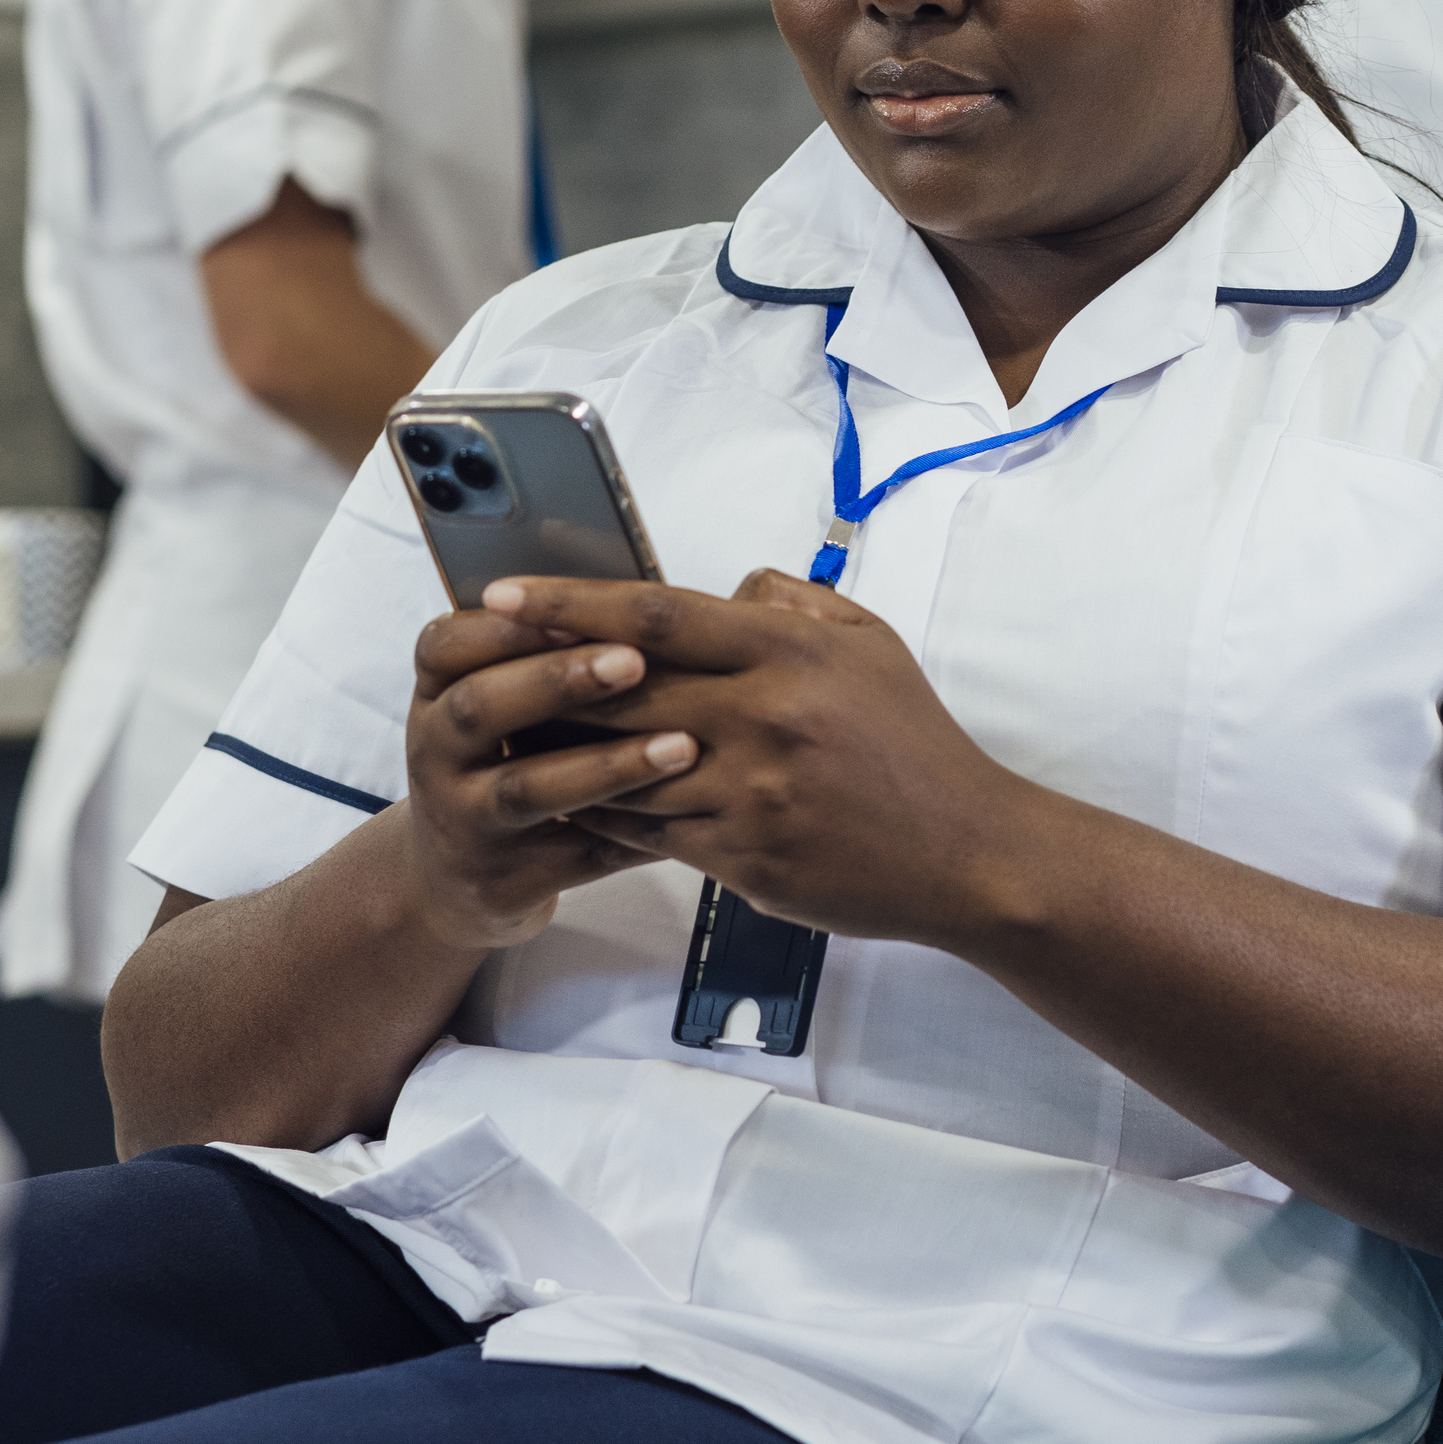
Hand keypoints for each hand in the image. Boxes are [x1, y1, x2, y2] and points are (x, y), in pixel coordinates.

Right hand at [396, 604, 698, 946]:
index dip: (507, 626)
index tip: (576, 612)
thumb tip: (662, 596)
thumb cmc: (504, 761)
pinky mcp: (502, 881)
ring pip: (526, 789)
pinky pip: (573, 857)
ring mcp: (465, 822)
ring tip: (682, 745)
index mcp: (439, 695)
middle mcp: (437, 754)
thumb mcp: (501, 705)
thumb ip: (553, 652)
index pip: (447, 646)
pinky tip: (689, 817)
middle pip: (481, 708)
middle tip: (633, 661)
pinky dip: (631, 837)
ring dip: (606, 766)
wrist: (456, 878)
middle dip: (555, 679)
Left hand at [477, 569, 1045, 946]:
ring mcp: (749, 790)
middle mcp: (762, 715)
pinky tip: (573, 799)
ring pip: (621, 764)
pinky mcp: (742, 855)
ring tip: (506, 732)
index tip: (507, 593)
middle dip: (540, 670)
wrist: (966, 852)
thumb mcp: (871, 647)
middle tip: (476, 657)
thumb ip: (796, 606)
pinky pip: (647, 830)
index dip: (573, 601)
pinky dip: (604, 812)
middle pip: (621, 684)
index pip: (657, 612)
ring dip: (560, 749)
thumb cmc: (916, 745)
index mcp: (789, 652)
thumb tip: (730, 588)